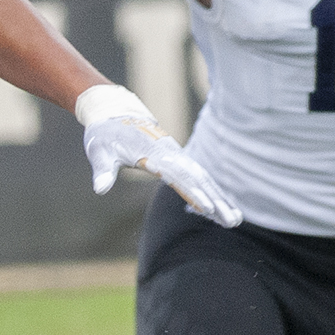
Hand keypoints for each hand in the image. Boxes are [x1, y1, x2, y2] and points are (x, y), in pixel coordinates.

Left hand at [77, 84, 241, 227]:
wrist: (114, 114)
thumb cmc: (105, 135)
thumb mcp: (98, 152)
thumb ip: (102, 171)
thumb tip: (99, 189)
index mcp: (152, 154)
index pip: (176, 175)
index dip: (192, 191)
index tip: (208, 207)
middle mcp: (170, 154)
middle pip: (197, 178)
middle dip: (215, 199)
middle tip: (232, 221)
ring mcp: (176, 156)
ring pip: (202, 178)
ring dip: (219, 198)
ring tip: (235, 220)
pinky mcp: (176, 159)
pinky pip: (197, 176)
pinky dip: (211, 191)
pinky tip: (221, 206)